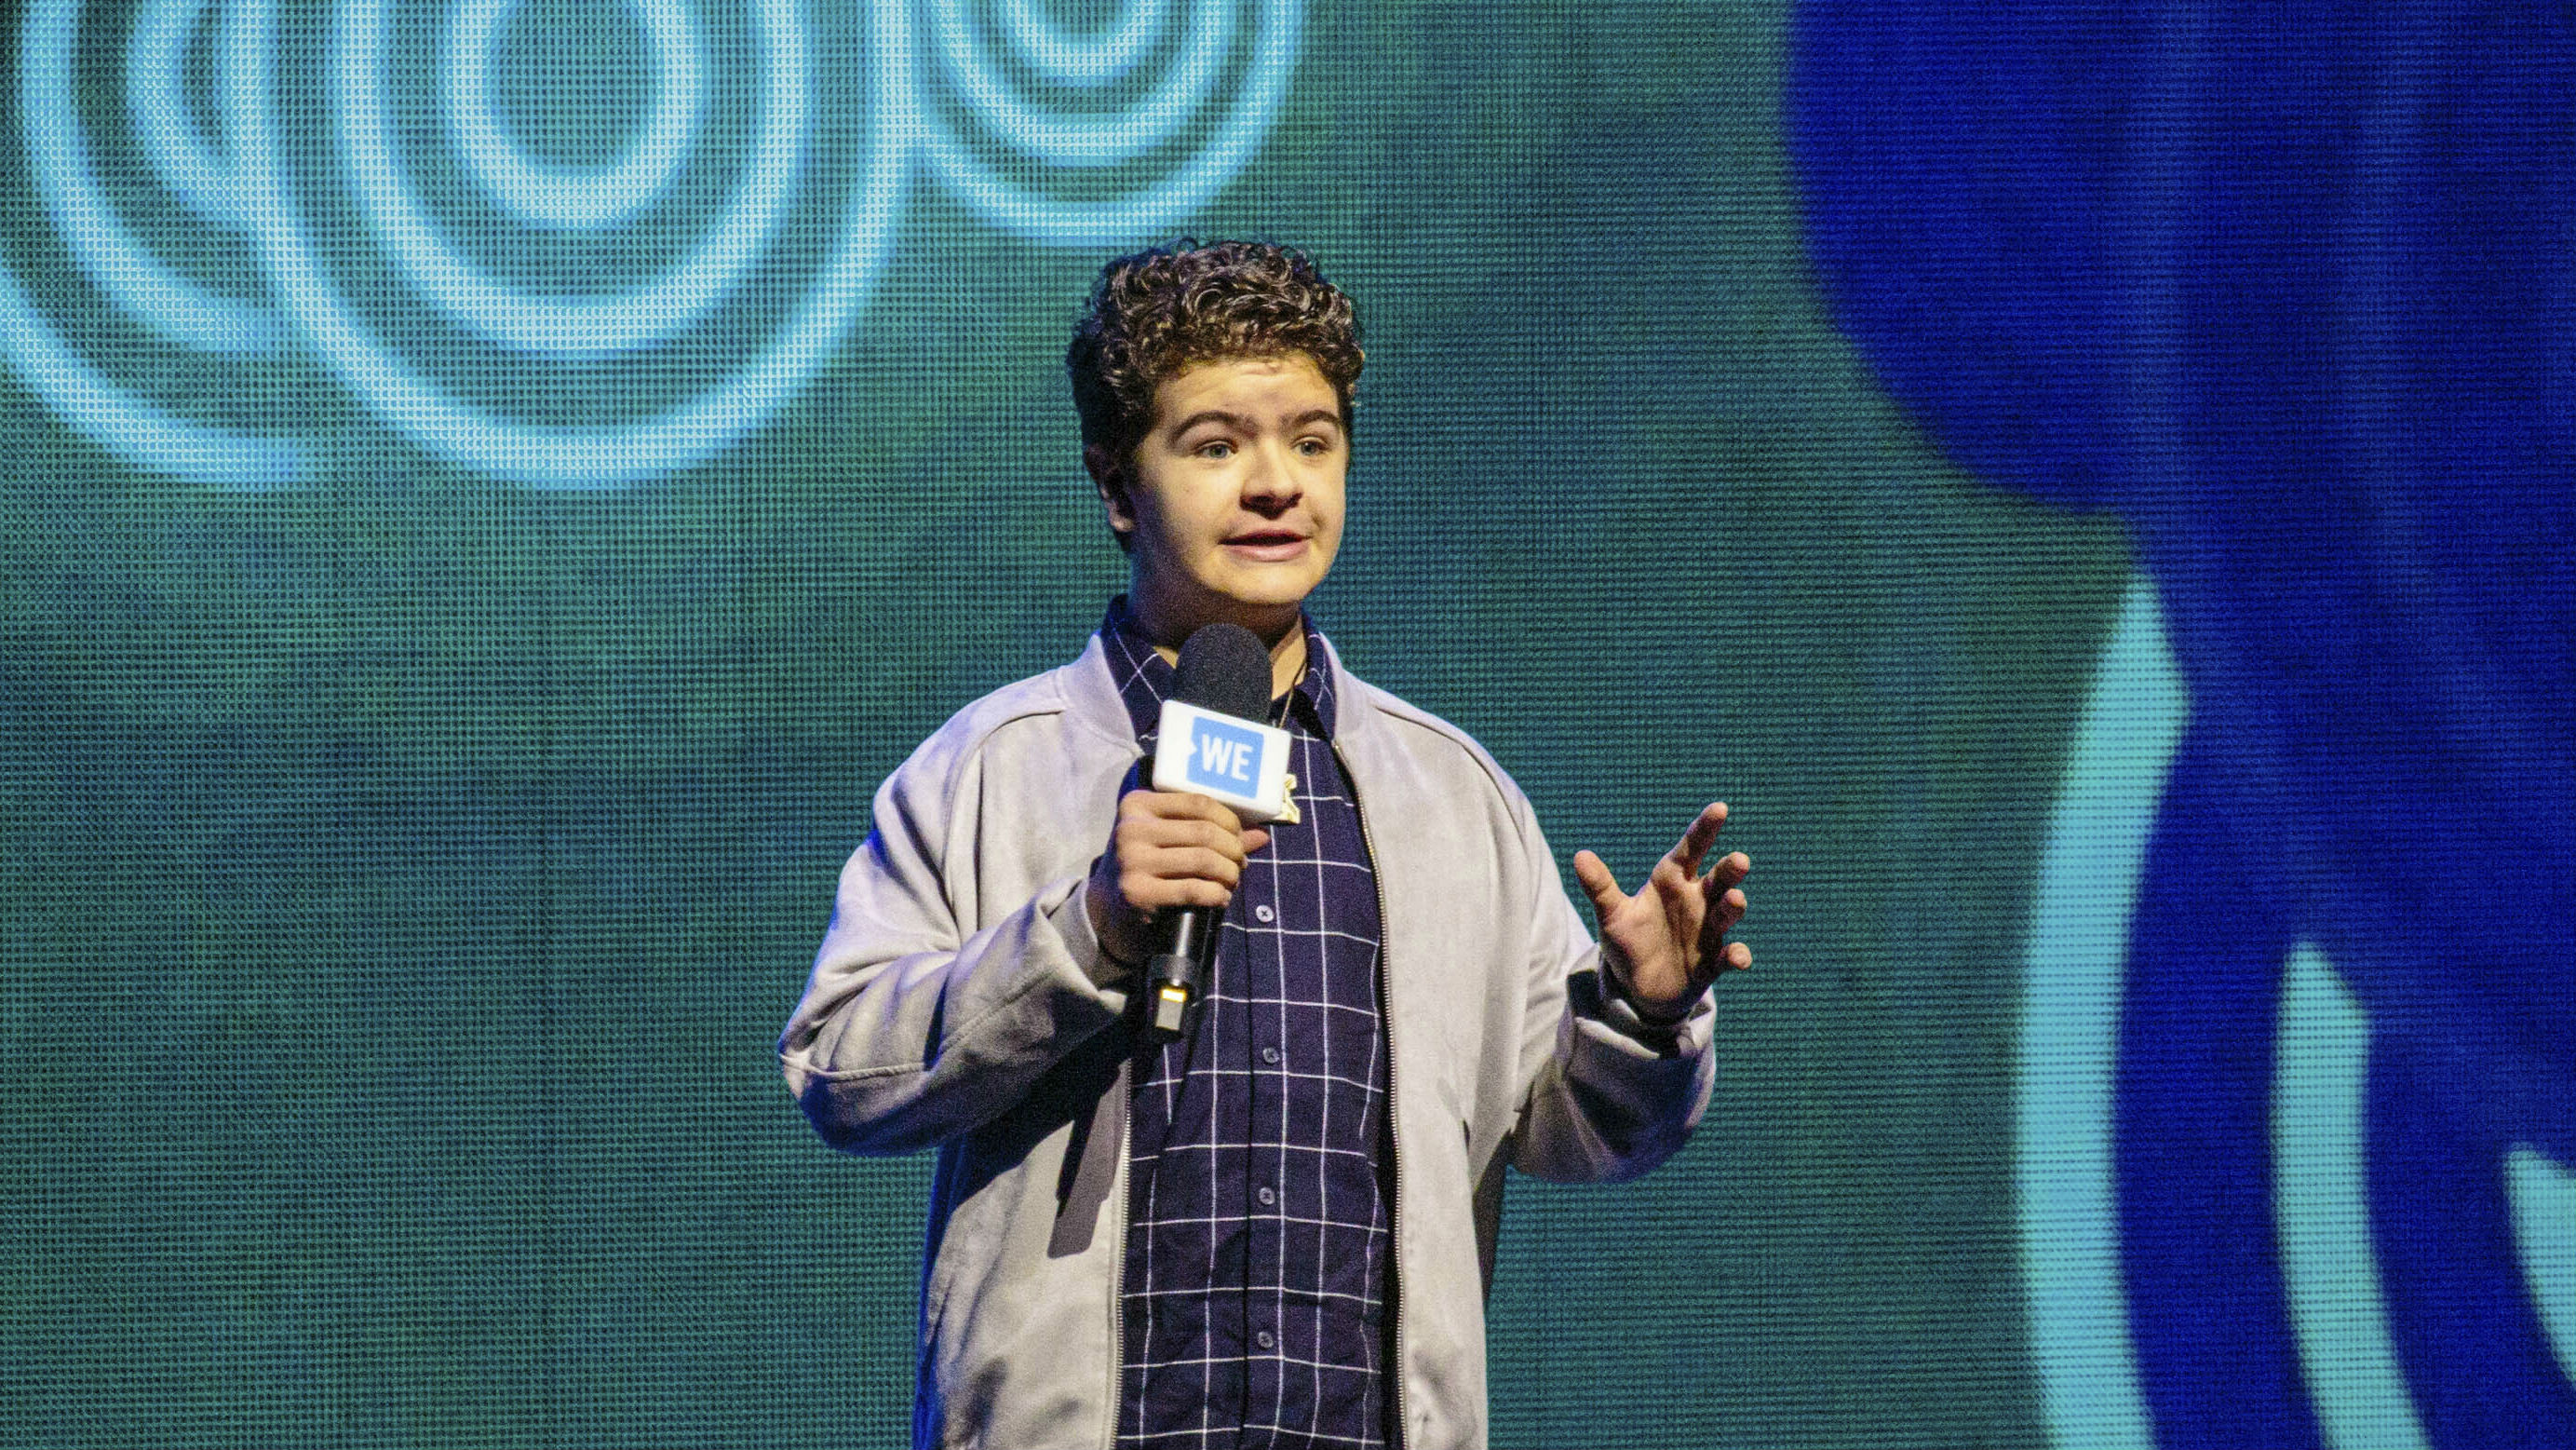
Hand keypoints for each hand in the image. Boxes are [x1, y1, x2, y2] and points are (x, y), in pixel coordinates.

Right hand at [1084, 789, 1271, 970]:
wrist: (1108, 907)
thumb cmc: (1148, 864)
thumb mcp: (1170, 839)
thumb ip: (1211, 831)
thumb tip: (1261, 835)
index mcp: (1138, 805)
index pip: (1198, 802)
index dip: (1229, 820)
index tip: (1239, 836)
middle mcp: (1132, 829)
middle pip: (1204, 832)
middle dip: (1233, 850)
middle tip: (1240, 864)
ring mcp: (1132, 861)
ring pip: (1203, 860)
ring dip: (1229, 873)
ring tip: (1232, 880)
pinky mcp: (1138, 893)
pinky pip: (1194, 889)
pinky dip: (1217, 894)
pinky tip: (1221, 898)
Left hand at [1572, 801, 1751, 1020]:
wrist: (1638, 987)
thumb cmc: (1627, 942)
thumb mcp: (1611, 915)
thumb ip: (1600, 887)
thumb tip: (1580, 856)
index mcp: (1671, 882)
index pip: (1690, 849)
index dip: (1704, 829)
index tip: (1719, 808)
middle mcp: (1696, 901)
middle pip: (1719, 878)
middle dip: (1731, 870)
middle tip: (1739, 861)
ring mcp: (1707, 930)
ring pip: (1727, 913)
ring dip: (1734, 906)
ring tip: (1734, 899)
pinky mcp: (1712, 962)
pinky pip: (1729, 956)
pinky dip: (1737, 956)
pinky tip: (1737, 958)